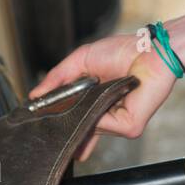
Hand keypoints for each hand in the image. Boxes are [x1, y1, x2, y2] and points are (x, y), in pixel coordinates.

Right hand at [27, 31, 177, 161]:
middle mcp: (107, 116)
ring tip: (70, 109)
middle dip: (64, 132)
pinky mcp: (130, 126)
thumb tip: (35, 95)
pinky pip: (104, 126)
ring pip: (89, 129)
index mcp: (96, 102)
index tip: (40, 129)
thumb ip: (57, 78)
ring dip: (78, 119)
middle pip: (80, 132)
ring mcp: (119, 123)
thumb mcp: (81, 61)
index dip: (59, 126)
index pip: (75, 121)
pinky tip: (95, 104)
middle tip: (44, 135)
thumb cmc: (123, 52)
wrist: (150, 50)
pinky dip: (95, 115)